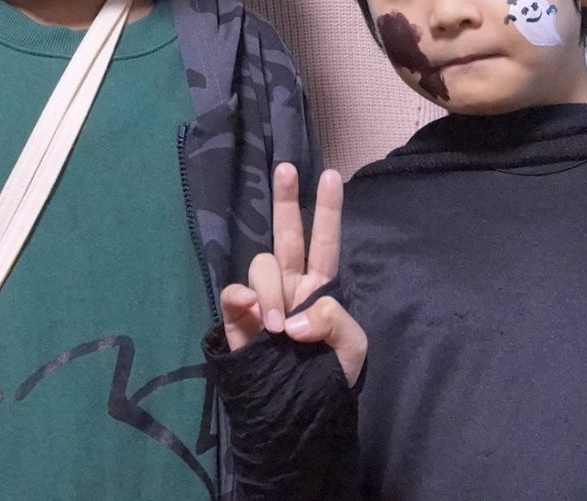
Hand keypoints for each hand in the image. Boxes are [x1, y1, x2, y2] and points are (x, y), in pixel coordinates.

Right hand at [219, 164, 366, 385]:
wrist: (294, 416)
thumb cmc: (328, 380)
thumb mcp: (351, 351)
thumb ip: (334, 323)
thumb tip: (295, 317)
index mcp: (321, 288)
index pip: (326, 242)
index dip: (328, 210)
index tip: (330, 176)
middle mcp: (291, 285)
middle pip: (287, 235)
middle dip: (286, 201)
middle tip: (286, 169)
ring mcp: (263, 300)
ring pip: (262, 265)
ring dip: (270, 290)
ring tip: (278, 329)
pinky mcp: (238, 319)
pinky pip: (234, 294)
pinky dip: (242, 298)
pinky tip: (253, 314)